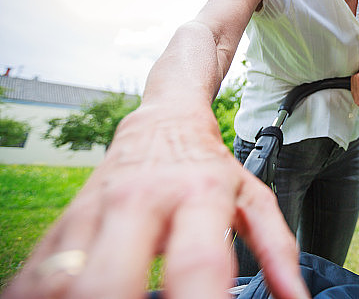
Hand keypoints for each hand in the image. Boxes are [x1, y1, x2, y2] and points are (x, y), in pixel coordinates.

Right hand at [3, 103, 308, 298]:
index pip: (198, 264)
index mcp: (197, 194)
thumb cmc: (210, 167)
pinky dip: (46, 298)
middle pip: (115, 280)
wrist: (163, 121)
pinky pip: (36, 277)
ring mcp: (96, 212)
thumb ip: (277, 248)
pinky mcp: (64, 224)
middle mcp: (140, 201)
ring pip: (66, 281)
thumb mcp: (251, 198)